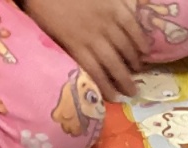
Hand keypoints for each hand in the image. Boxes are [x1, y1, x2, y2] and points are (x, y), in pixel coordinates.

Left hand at [23, 0, 148, 100]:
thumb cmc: (42, 3)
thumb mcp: (47, 29)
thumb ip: (65, 45)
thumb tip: (79, 62)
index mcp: (74, 43)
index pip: (94, 72)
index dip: (106, 87)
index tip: (114, 98)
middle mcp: (93, 36)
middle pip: (113, 63)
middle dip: (124, 80)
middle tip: (132, 91)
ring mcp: (106, 20)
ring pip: (124, 47)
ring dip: (133, 61)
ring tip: (138, 70)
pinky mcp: (115, 6)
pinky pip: (132, 25)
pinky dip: (140, 39)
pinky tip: (145, 49)